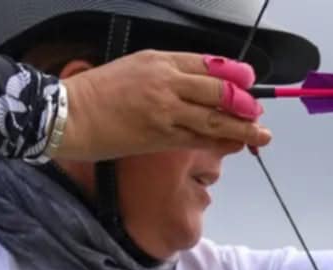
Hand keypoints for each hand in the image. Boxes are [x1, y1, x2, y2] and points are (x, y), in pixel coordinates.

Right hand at [55, 52, 271, 161]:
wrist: (70, 114)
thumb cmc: (98, 94)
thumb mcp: (134, 69)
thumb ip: (166, 76)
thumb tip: (195, 88)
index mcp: (159, 60)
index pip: (207, 64)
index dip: (234, 74)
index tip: (250, 81)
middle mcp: (166, 81)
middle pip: (218, 90)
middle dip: (244, 102)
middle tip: (258, 111)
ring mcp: (166, 110)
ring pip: (215, 118)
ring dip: (243, 127)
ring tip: (262, 134)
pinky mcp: (162, 136)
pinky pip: (201, 139)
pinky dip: (223, 142)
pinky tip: (238, 145)